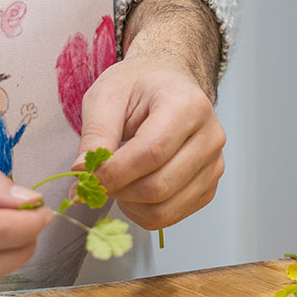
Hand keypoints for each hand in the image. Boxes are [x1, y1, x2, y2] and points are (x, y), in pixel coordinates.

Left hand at [72, 0, 225, 229]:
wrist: (166, 81)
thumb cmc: (137, 85)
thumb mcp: (107, 96)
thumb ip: (96, 134)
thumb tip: (81, 174)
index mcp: (187, 105)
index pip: (151, 152)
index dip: (114, 172)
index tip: (83, 177)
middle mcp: (210, 136)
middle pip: (159, 186)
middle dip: (118, 190)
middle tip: (94, 178)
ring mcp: (214, 163)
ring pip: (165, 208)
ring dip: (128, 204)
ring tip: (113, 180)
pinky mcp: (209, 185)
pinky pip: (172, 215)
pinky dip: (143, 211)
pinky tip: (132, 188)